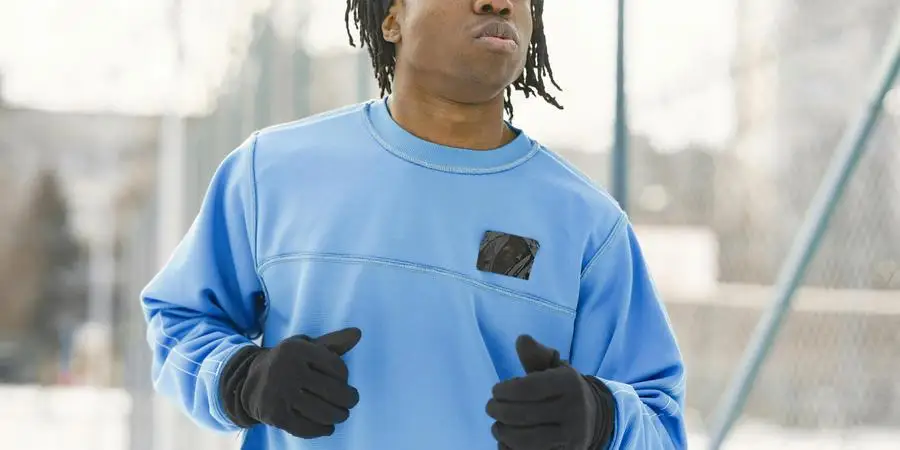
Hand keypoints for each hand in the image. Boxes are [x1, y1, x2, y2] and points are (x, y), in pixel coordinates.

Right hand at [220, 327, 361, 438]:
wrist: (248, 381)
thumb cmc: (287, 362)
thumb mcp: (306, 346)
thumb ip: (333, 342)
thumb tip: (357, 333)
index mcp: (297, 350)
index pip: (336, 366)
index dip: (345, 376)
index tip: (344, 381)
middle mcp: (287, 370)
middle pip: (332, 391)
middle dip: (348, 399)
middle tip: (351, 402)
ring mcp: (280, 394)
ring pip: (322, 411)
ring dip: (338, 416)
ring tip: (341, 415)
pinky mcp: (275, 415)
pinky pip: (306, 428)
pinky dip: (321, 430)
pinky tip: (327, 427)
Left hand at [486, 335, 612, 448]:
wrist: (594, 418)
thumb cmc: (564, 389)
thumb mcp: (555, 367)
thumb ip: (537, 355)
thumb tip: (522, 340)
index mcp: (569, 384)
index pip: (528, 388)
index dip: (504, 390)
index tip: (496, 390)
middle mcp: (574, 411)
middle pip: (522, 415)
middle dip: (498, 411)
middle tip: (491, 407)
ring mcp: (571, 437)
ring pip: (525, 440)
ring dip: (503, 432)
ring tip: (497, 426)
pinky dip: (511, 449)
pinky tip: (506, 441)